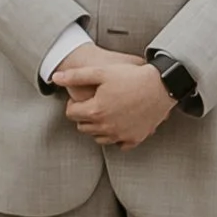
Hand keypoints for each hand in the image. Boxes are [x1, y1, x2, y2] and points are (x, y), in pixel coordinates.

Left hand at [51, 52, 175, 147]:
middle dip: (84, 116)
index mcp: (96, 111)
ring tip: (106, 111)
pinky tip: (119, 122)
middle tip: (93, 103)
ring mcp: (121, 135)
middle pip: (83, 127)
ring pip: (98, 137)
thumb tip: (54, 78)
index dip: (73, 103)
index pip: (71, 113)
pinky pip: (119, 144)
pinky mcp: (135, 138)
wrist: (161, 86)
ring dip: (98, 127)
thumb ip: (75, 76)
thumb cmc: (131, 76)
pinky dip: (116, 136)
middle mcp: (107, 127)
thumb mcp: (101, 72)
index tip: (82, 97)